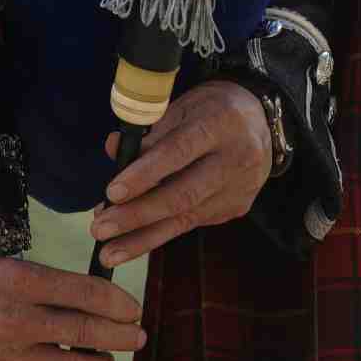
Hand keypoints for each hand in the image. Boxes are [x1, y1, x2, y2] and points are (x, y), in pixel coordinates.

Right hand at [0, 233, 145, 360]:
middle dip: (121, 336)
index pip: (87, 292)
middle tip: (135, 337)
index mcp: (20, 279)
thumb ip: (36, 284)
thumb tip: (77, 299)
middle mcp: (16, 319)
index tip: (131, 309)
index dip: (118, 303)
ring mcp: (2, 357)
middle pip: (88, 331)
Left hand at [91, 80, 271, 267]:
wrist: (260, 122)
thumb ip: (149, 133)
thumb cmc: (211, 111)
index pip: (179, 152)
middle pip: (183, 194)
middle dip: (138, 215)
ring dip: (143, 237)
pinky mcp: (236, 207)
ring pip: (186, 218)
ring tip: (109, 252)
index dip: (145, 174)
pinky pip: (194, 222)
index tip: (112, 192)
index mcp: (221, 123)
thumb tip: (112, 150)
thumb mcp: (182, 108)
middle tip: (100, 228)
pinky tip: (134, 241)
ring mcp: (240, 187)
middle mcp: (237, 158)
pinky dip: (161, 232)